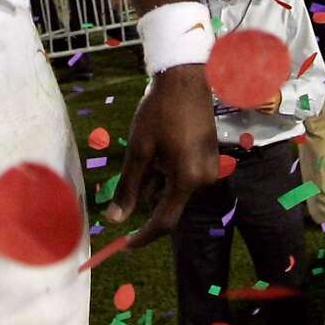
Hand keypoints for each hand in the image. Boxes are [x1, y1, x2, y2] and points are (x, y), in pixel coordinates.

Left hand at [104, 64, 219, 249]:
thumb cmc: (159, 112)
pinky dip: (167, 169)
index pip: (164, 221)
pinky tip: (159, 144)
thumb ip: (129, 188)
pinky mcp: (209, 158)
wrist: (185, 79)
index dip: (144, 235)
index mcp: (188, 180)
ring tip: (150, 143)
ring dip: (157, 178)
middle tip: (137, 159)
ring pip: (175, 187)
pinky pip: (184, 175)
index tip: (126, 245)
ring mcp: (210, 168)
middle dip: (148, 192)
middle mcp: (205, 179)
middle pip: (169, 202)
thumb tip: (115, 219)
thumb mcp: (139, 150)